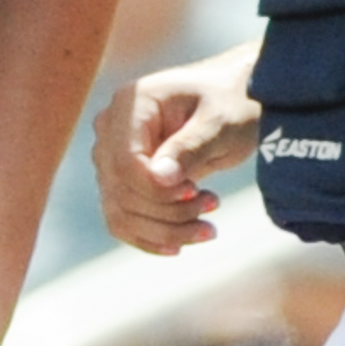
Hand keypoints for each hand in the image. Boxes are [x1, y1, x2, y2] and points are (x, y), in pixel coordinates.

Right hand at [92, 39, 262, 254]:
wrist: (233, 101)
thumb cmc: (233, 104)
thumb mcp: (221, 122)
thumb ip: (190, 147)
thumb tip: (157, 179)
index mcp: (131, 103)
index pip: (127, 162)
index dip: (158, 190)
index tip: (198, 192)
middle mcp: (111, 127)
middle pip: (122, 191)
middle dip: (169, 213)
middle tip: (213, 206)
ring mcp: (111, 154)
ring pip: (119, 211)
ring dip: (163, 230)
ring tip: (207, 227)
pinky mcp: (121, 178)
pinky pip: (121, 219)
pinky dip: (149, 238)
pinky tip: (180, 244)